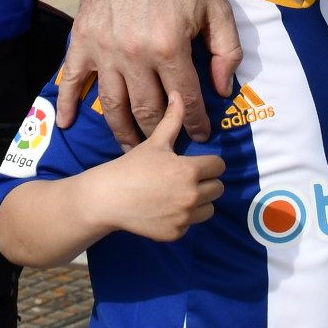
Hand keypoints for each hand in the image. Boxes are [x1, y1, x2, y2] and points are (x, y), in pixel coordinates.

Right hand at [57, 0, 235, 143]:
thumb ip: (226, 50)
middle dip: (161, 134)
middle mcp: (135, 55)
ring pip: (113, 106)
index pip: (186, 100)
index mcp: (170, 47)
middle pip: (148, 110)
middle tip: (167, 147)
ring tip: (132, 147)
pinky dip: (69, 105)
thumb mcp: (216, 8)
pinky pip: (72, 80)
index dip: (196, 123)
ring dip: (123, 132)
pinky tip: (68, 124)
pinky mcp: (82, 41)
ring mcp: (104, 50)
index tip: (200, 136)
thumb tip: (221, 89)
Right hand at [91, 102, 225, 240]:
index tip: (196, 163)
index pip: (219, 166)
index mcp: (190, 170)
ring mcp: (184, 217)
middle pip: (218, 189)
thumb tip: (179, 94)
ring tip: (178, 194)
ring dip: (199, 202)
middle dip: (206, 183)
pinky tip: (165, 209)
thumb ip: (172, 120)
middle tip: (186, 179)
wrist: (108, 198)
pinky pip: (191, 224)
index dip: (208, 163)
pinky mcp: (176, 233)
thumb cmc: (132, 167)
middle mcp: (191, 195)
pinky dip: (182, 218)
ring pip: (208, 209)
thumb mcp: (154, 143)